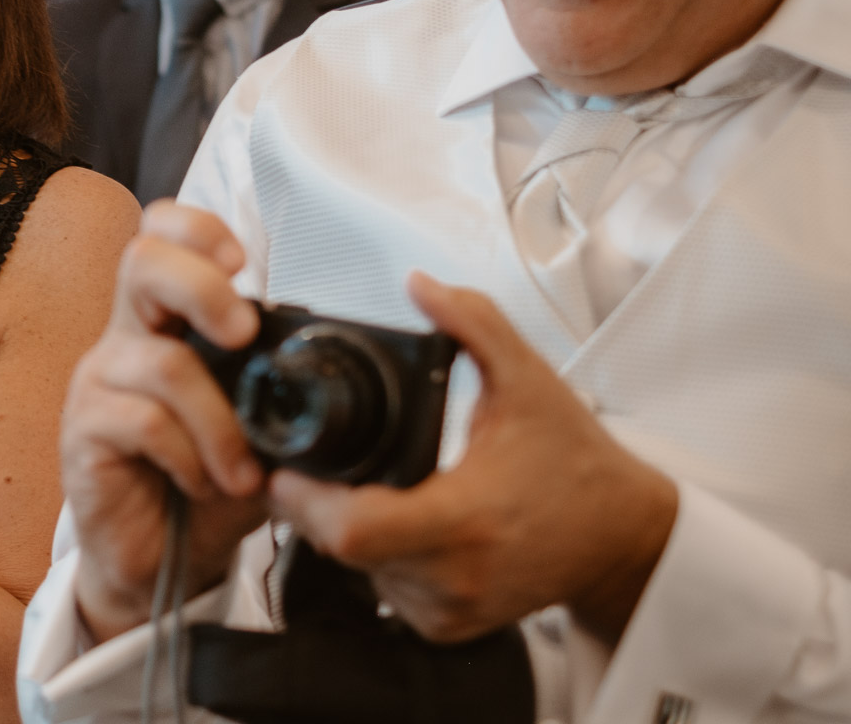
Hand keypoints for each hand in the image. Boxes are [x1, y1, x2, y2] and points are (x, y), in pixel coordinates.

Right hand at [62, 201, 270, 643]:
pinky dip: (190, 457)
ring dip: (220, 425)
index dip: (197, 230)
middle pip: (142, 261)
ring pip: (165, 363)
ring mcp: (98, 380)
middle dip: (202, 287)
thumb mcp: (256, 427)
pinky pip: (143, 422)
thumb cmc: (208, 483)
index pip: (160, 234)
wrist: (163, 560)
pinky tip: (203, 483)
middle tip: (243, 333)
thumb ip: (276, 388)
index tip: (244, 264)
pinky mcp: (83, 430)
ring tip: (242, 474)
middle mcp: (124, 337)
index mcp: (165, 321)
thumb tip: (331, 369)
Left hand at [270, 273, 678, 645]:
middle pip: (339, 548)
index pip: (352, 530)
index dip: (306, 497)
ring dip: (343, 530)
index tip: (289, 464)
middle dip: (312, 504)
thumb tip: (422, 285)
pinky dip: (375, 556)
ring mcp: (448, 608)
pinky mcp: (446, 627)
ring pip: (354, 571)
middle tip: (309, 464)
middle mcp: (452, 574)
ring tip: (358, 486)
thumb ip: (474, 324)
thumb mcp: (529, 381)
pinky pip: (380, 590)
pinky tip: (393, 520)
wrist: (623, 539)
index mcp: (464, 519)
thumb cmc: (578, 466)